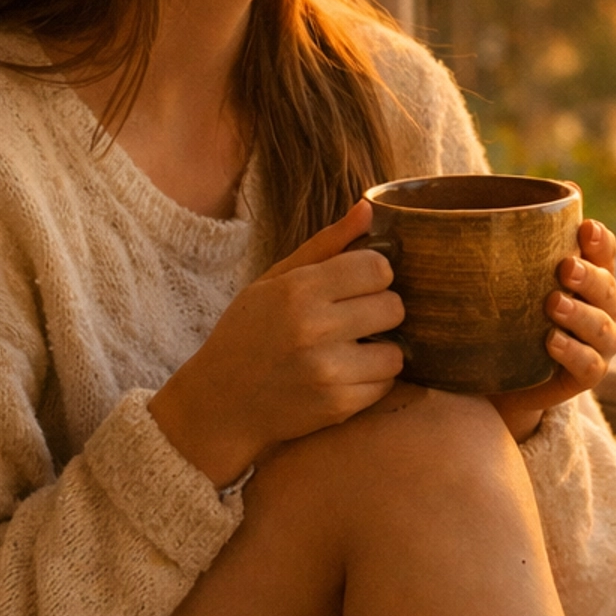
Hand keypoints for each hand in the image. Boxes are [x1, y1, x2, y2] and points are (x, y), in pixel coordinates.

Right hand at [149, 200, 404, 485]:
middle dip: (380, 310)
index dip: (374, 274)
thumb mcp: (273, 281)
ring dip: (381, 350)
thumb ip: (325, 244)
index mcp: (298, 291)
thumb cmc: (246, 334)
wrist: (219, 404)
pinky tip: (345, 375)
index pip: (377, 268)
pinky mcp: (337, 407)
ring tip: (353, 349)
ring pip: (396, 352)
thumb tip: (369, 208)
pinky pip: (384, 385)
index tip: (360, 284)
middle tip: (356, 318)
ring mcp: (328, 372)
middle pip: (393, 307)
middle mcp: (315, 329)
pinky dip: (371, 380)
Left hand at [490, 218, 615, 442]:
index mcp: (591, 277)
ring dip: (580, 314)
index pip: (605, 253)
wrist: (502, 377)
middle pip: (607, 288)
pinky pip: (588, 365)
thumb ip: (517, 245)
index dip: (600, 241)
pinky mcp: (588, 375)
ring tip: (554, 304)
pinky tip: (551, 341)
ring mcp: (600, 343)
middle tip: (565, 266)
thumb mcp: (512, 279)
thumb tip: (523, 201)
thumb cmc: (511, 317)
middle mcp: (603, 308)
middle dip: (589, 276)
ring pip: (602, 327)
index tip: (585, 227)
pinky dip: (573, 352)